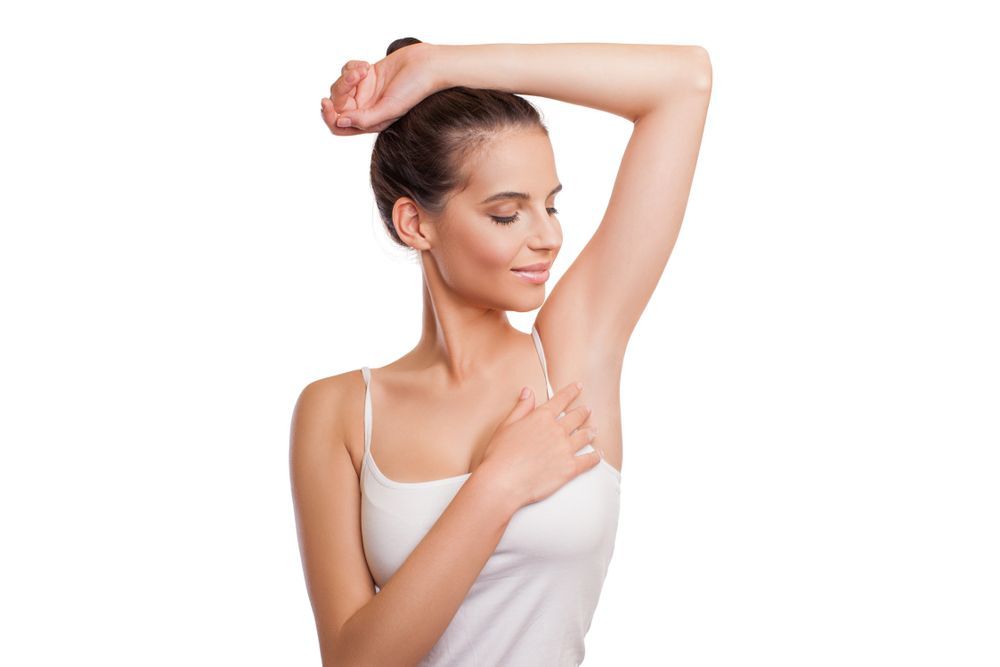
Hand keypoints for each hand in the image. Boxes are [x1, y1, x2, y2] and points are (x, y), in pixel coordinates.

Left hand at [320, 42, 436, 134]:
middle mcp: (366, 108)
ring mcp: (366, 91)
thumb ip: (365, 119)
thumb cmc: (415, 90)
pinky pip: (347, 71)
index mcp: (370, 122)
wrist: (427, 65)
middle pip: (337, 104)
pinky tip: (367, 65)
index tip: (326, 103)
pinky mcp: (367, 74)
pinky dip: (353, 66)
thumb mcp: (390, 109)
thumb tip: (339, 122)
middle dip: (342, 88)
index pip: (340, 126)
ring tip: (365, 69)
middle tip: (355, 77)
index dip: (329, 117)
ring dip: (349, 75)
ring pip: (341, 86)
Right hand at [478, 381, 602, 508]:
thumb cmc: (500, 454)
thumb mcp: (506, 425)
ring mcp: (566, 449)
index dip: (572, 391)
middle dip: (583, 412)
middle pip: (577, 417)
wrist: (502, 481)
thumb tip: (528, 391)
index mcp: (541, 417)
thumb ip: (521, 407)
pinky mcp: (570, 468)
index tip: (579, 386)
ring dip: (591, 431)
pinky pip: (590, 460)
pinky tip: (598, 454)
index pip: (561, 399)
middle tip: (588, 410)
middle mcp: (557, 430)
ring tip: (594, 429)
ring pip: (585, 436)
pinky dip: (596, 456)